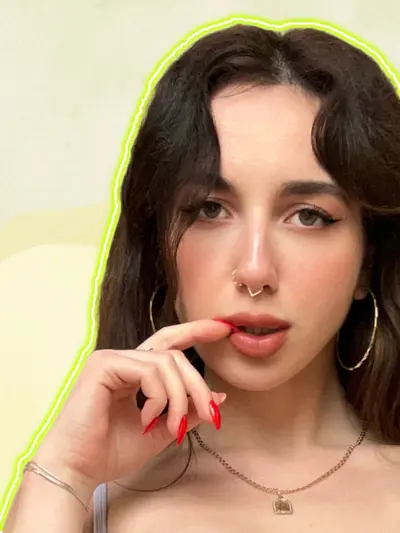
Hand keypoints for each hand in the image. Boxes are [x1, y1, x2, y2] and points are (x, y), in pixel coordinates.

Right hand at [33, 319, 230, 495]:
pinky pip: (148, 370)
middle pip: (175, 354)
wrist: (77, 470)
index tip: (221, 328)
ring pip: (166, 362)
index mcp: (135, 372)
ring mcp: (112, 358)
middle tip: (211, 413)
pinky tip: (146, 418)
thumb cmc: (110, 452)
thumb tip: (218, 397)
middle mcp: (124, 360)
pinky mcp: (103, 364)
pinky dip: (158, 396)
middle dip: (197, 384)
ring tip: (174, 427)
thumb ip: (187, 412)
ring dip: (180, 397)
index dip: (195, 331)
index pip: (169, 343)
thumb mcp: (160, 431)